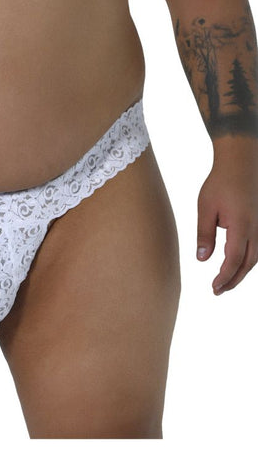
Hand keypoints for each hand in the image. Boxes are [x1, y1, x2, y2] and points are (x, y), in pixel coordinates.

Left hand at [196, 160, 257, 294]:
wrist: (240, 164)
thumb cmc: (220, 183)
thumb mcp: (205, 207)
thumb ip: (204, 234)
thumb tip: (202, 259)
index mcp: (241, 226)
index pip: (234, 260)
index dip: (225, 277)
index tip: (214, 288)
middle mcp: (256, 230)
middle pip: (247, 264)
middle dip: (233, 280)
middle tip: (217, 291)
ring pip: (254, 258)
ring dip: (240, 272)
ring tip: (224, 282)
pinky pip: (256, 249)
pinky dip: (246, 261)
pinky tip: (235, 264)